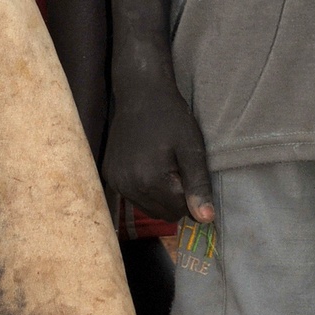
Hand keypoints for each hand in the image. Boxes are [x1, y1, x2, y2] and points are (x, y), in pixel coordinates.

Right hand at [103, 77, 213, 224]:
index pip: (180, 211)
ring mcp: (115, 182)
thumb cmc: (171, 118)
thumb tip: (205, 220)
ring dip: (159, 195)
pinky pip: (133, 197)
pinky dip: (143, 189)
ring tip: (161, 165)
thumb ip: (198, 185)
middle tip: (175, 167)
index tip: (187, 168)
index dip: (190, 193)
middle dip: (174, 197)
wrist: (140, 95)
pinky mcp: (109, 176)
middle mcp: (128, 186)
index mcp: (150, 181)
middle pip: (163, 213)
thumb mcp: (191, 149)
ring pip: (148, 208)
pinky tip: (146, 165)